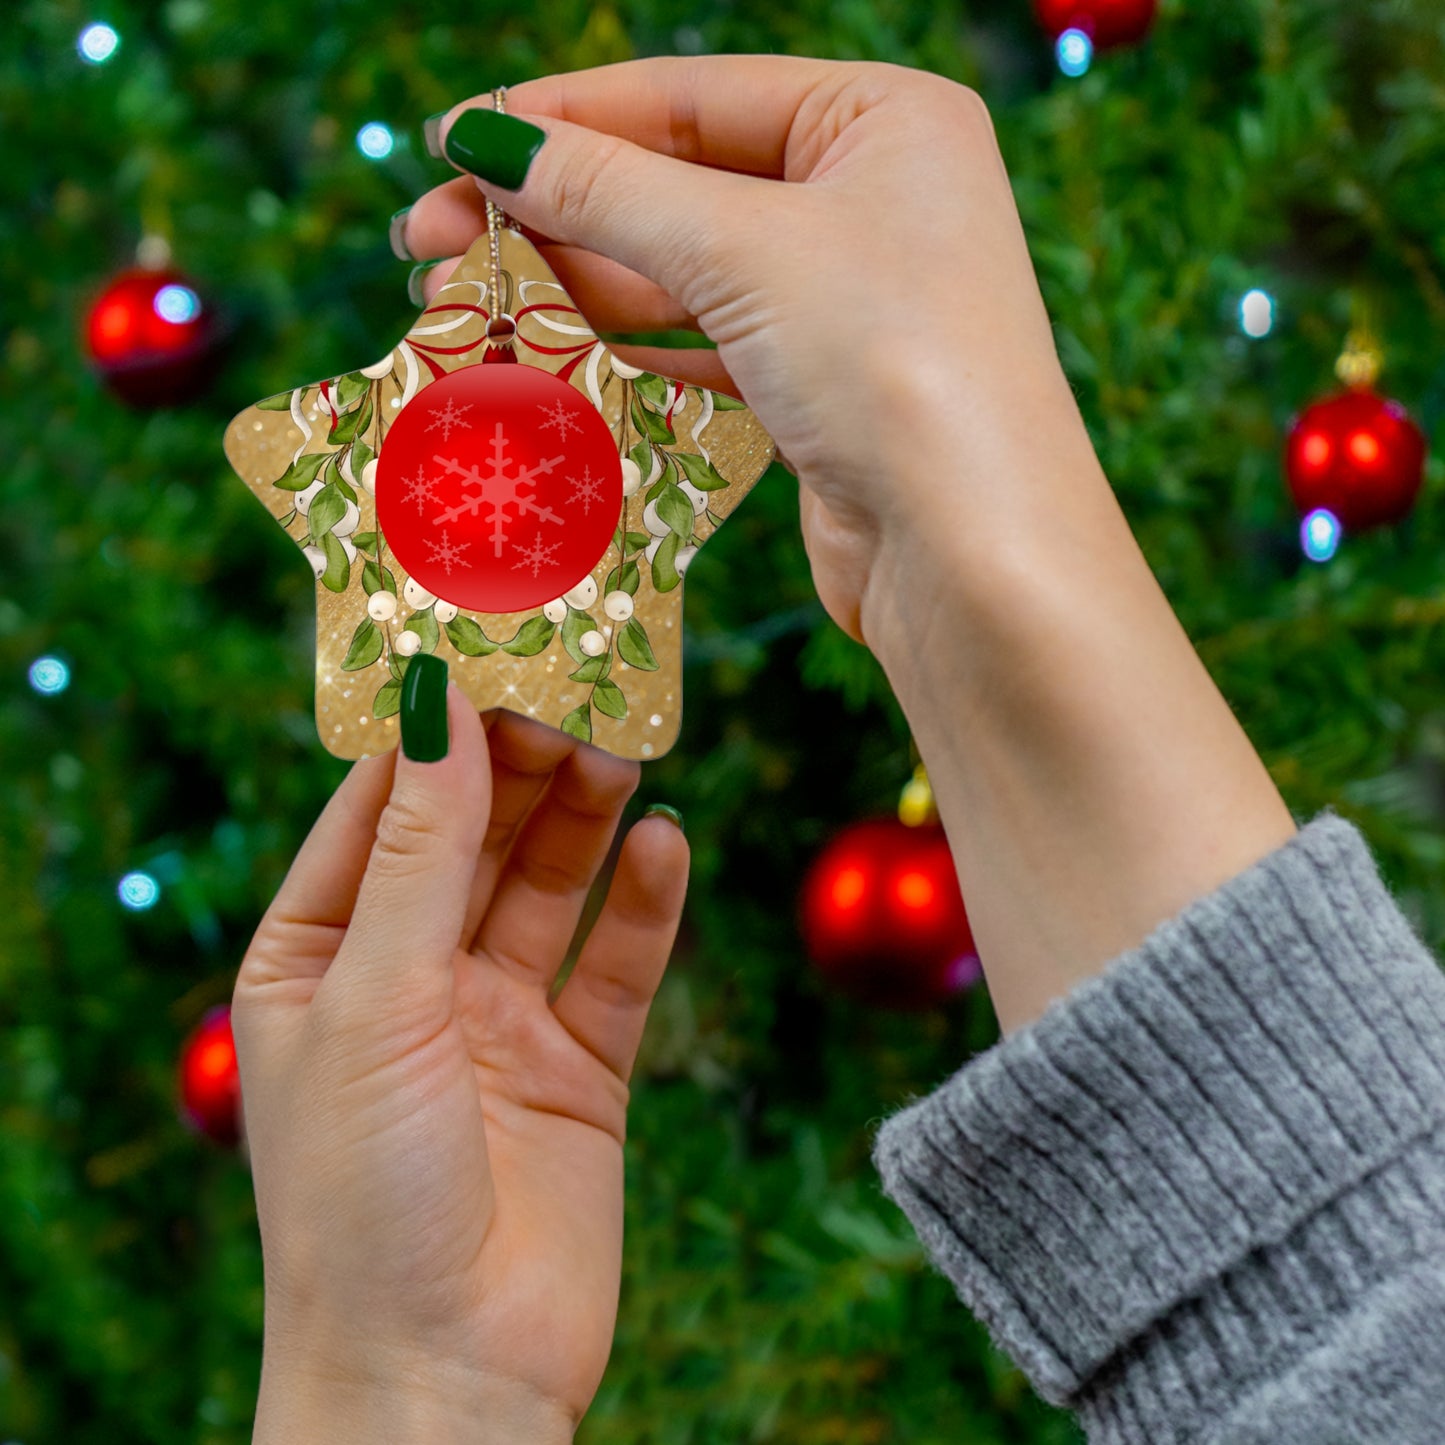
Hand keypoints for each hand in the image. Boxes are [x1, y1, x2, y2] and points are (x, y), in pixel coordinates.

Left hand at [233, 694, 687, 1441]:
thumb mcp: (376, 999)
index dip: (432, 728)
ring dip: (585, 817)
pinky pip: (617, 964)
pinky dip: (644, 903)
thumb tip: (435, 702)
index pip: (379, 808)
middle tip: (579, 688)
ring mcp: (498, 1021)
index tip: (487, 644)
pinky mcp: (580, 1068)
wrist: (445, 1380)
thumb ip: (419, 850)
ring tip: (625, 749)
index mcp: (320, 957)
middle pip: (474, 835)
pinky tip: (667, 845)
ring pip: (550, 885)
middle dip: (521, 763)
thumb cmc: (362, 1196)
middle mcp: (408, 978)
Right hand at [402, 58, 1293, 1030]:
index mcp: (882, 120)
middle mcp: (870, 199)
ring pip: (681, 272)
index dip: (563, 118)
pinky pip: (703, 346)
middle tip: (427, 237)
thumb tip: (487, 139)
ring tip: (459, 295)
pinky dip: (624, 348)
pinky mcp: (820, 387)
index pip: (690, 95)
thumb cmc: (893, 366)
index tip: (453, 142)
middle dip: (550, 209)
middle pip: (677, 184)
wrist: (973, 556)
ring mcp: (846, 299)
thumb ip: (608, 190)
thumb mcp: (742, 251)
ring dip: (573, 283)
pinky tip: (543, 352)